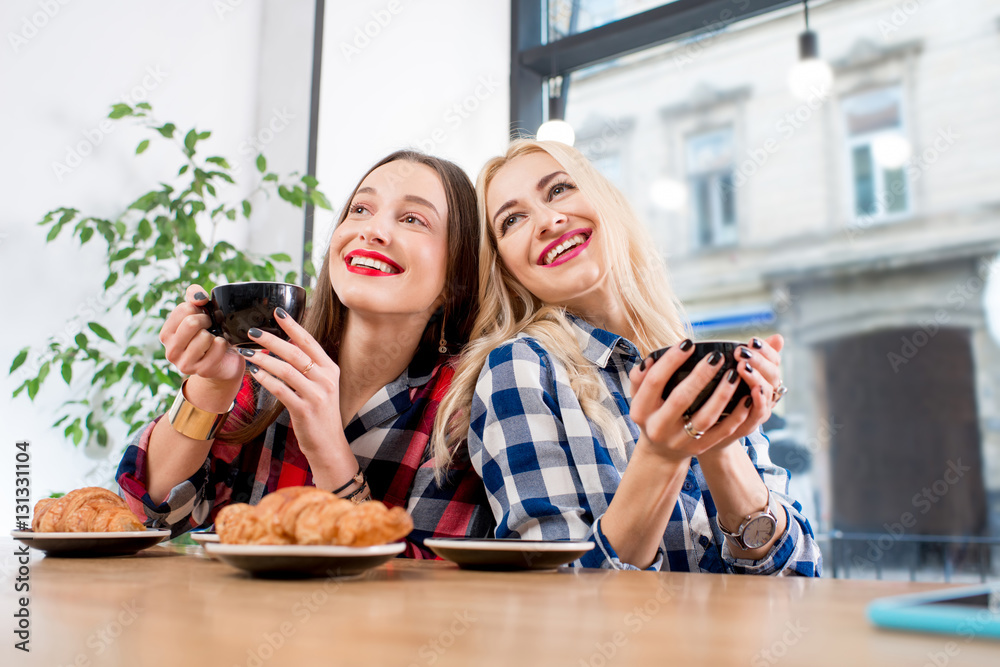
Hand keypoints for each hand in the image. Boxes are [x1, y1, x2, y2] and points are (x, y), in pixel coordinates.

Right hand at [159, 285, 243, 382]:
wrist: (224, 361)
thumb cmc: (209, 333)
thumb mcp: (200, 313)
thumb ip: (195, 296)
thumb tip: (198, 297)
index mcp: (166, 335)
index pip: (183, 309)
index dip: (198, 309)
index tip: (202, 316)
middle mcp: (171, 351)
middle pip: (191, 323)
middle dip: (206, 320)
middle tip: (210, 326)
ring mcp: (185, 364)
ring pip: (204, 336)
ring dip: (215, 334)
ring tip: (213, 339)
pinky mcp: (203, 370)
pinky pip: (218, 346)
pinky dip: (223, 343)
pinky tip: (220, 348)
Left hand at [235, 308, 352, 471]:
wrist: (329, 445)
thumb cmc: (320, 415)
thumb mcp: (321, 387)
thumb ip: (308, 369)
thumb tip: (285, 347)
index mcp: (330, 369)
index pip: (310, 342)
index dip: (293, 326)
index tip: (277, 312)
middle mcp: (326, 379)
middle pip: (296, 353)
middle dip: (272, 340)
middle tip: (252, 332)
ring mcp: (317, 395)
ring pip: (286, 370)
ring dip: (264, 359)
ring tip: (247, 353)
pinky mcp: (305, 410)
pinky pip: (281, 390)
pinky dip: (266, 380)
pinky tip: (254, 374)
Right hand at [628, 339, 768, 462]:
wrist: (661, 452)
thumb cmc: (652, 414)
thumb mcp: (639, 397)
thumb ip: (640, 377)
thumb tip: (650, 359)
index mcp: (641, 411)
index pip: (654, 382)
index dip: (671, 361)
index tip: (688, 343)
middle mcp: (658, 428)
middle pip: (681, 399)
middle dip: (700, 376)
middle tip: (716, 356)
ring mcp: (680, 441)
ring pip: (705, 417)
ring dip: (722, 394)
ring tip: (734, 375)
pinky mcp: (700, 448)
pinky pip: (722, 431)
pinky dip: (736, 415)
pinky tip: (746, 398)